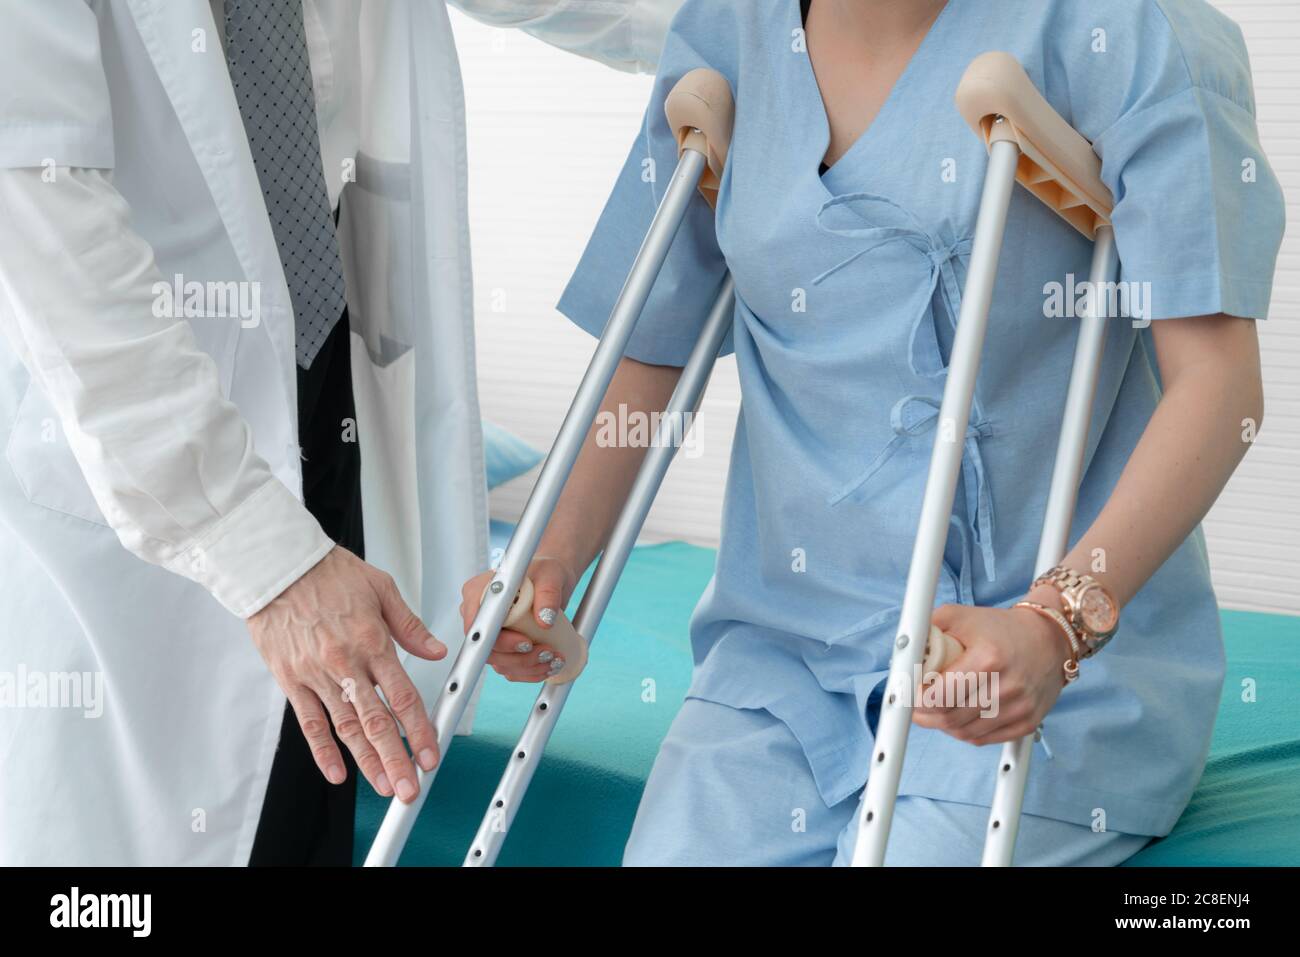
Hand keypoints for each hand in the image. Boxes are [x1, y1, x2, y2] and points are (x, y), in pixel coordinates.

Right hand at [246, 545, 445, 801]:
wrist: (276, 566)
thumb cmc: (328, 572)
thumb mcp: (381, 588)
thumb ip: (410, 626)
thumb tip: (436, 651)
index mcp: (372, 641)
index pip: (403, 697)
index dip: (420, 731)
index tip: (431, 754)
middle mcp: (345, 663)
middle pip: (376, 721)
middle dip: (396, 759)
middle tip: (410, 789)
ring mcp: (316, 674)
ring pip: (345, 728)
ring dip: (366, 762)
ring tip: (384, 786)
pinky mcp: (290, 679)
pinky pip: (308, 722)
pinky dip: (322, 751)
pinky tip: (337, 773)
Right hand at [460, 556, 578, 682]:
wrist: (553, 582)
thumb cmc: (545, 572)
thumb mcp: (550, 575)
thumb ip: (548, 592)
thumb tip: (544, 620)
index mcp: (478, 593)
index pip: (477, 625)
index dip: (499, 640)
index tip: (525, 642)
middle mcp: (480, 615)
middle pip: (488, 649)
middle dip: (519, 658)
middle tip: (546, 652)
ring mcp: (491, 634)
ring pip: (500, 663)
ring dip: (528, 667)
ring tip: (554, 659)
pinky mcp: (504, 648)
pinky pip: (511, 668)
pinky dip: (530, 673)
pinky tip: (549, 667)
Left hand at [912, 594, 1071, 745]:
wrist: (1049, 639)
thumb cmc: (1000, 628)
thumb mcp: (962, 615)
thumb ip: (929, 628)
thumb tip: (904, 649)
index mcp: (988, 659)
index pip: (940, 695)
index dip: (917, 700)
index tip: (909, 694)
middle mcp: (1007, 686)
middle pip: (950, 718)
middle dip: (925, 714)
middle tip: (917, 704)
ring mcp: (1019, 707)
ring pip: (964, 733)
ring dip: (943, 725)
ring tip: (936, 709)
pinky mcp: (1027, 722)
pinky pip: (984, 739)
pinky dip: (964, 732)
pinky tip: (958, 717)